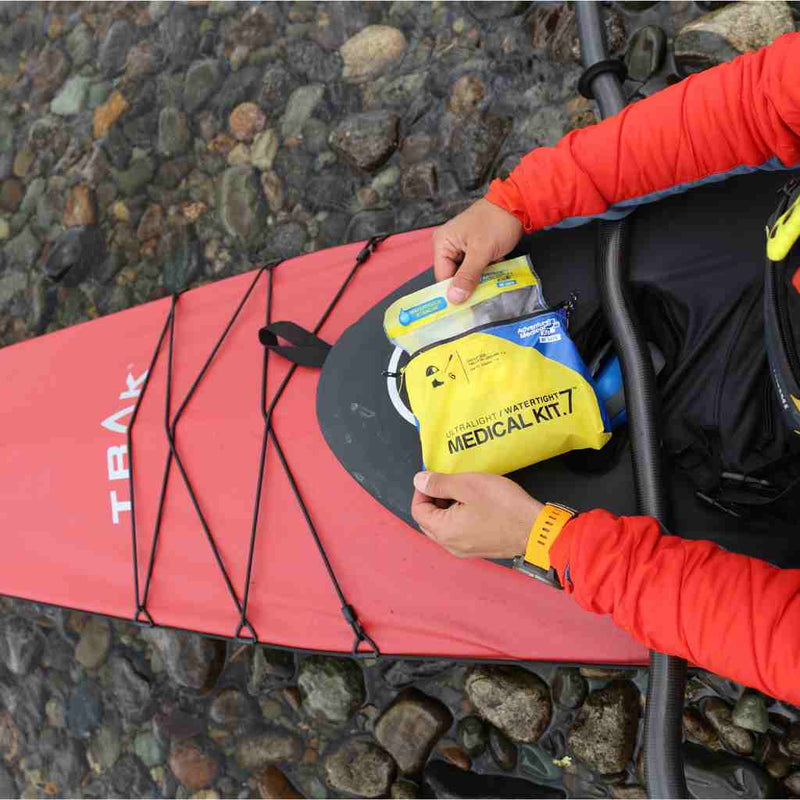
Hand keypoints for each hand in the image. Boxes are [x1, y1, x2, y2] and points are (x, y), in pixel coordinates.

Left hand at [411, 471, 542, 558]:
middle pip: (428, 520)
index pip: (418, 510)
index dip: (422, 490)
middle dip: (433, 499)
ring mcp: (465, 550)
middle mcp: (450, 545)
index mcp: (443, 531)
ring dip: (446, 508)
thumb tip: (418, 481)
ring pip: (443, 527)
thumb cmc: (504, 506)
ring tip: (462, 492)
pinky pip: (458, 532)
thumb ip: (439, 484)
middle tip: (448, 483)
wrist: (536, 529)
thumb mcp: (468, 485)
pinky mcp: (478, 549)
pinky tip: (473, 505)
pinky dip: (458, 517)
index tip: (434, 476)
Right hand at [432, 198, 523, 303]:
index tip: (466, 308)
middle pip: (454, 276)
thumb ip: (467, 276)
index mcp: (442, 243)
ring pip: (466, 274)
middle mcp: (448, 245)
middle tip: (480, 299)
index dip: (453, 292)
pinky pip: (475, 267)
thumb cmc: (496, 224)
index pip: (443, 276)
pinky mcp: (475, 248)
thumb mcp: (481, 252)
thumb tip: (454, 299)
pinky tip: (495, 276)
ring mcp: (462, 246)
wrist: (518, 204)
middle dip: (468, 286)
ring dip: (478, 280)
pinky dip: (485, 272)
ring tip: (490, 287)